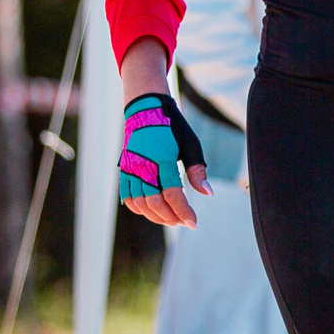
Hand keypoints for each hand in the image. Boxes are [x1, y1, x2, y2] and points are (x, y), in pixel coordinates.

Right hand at [119, 92, 208, 229]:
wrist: (146, 110)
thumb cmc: (172, 127)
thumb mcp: (190, 143)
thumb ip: (197, 170)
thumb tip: (208, 193)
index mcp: (162, 158)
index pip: (172, 193)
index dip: (183, 211)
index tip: (193, 222)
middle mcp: (143, 165)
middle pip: (154, 202)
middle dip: (171, 217)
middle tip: (184, 222)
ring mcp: (132, 169)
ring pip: (140, 203)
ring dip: (156, 216)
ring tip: (172, 220)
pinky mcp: (125, 171)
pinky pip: (128, 197)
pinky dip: (139, 209)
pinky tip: (153, 212)